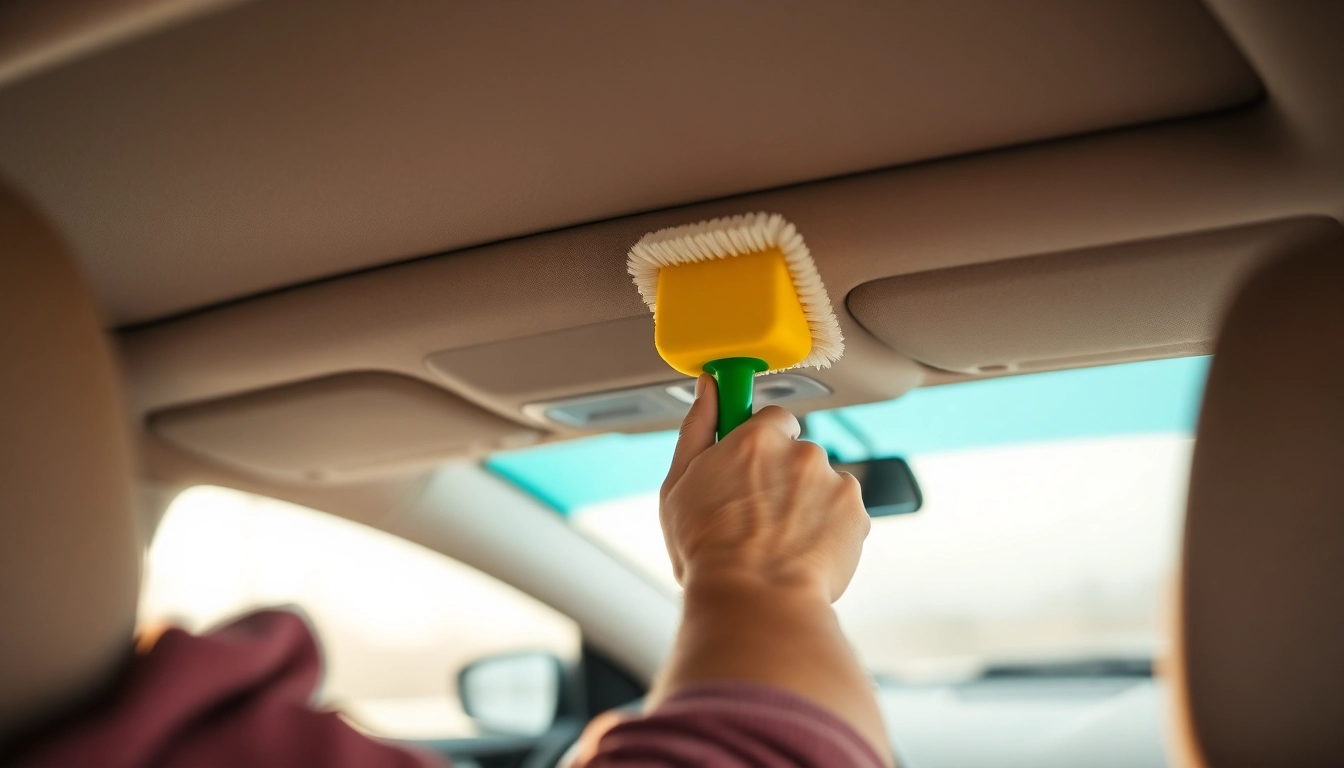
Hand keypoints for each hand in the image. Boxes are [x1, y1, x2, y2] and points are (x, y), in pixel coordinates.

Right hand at [660, 374, 870, 601]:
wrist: (755, 602)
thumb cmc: (709, 550)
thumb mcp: (679, 484)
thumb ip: (698, 427)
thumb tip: (709, 386)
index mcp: (757, 438)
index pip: (773, 418)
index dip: (762, 444)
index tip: (753, 464)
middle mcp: (801, 451)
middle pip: (799, 455)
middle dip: (784, 480)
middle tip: (758, 517)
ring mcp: (833, 482)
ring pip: (822, 485)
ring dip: (808, 505)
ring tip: (780, 543)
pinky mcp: (857, 513)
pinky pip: (844, 514)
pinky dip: (829, 530)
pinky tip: (803, 552)